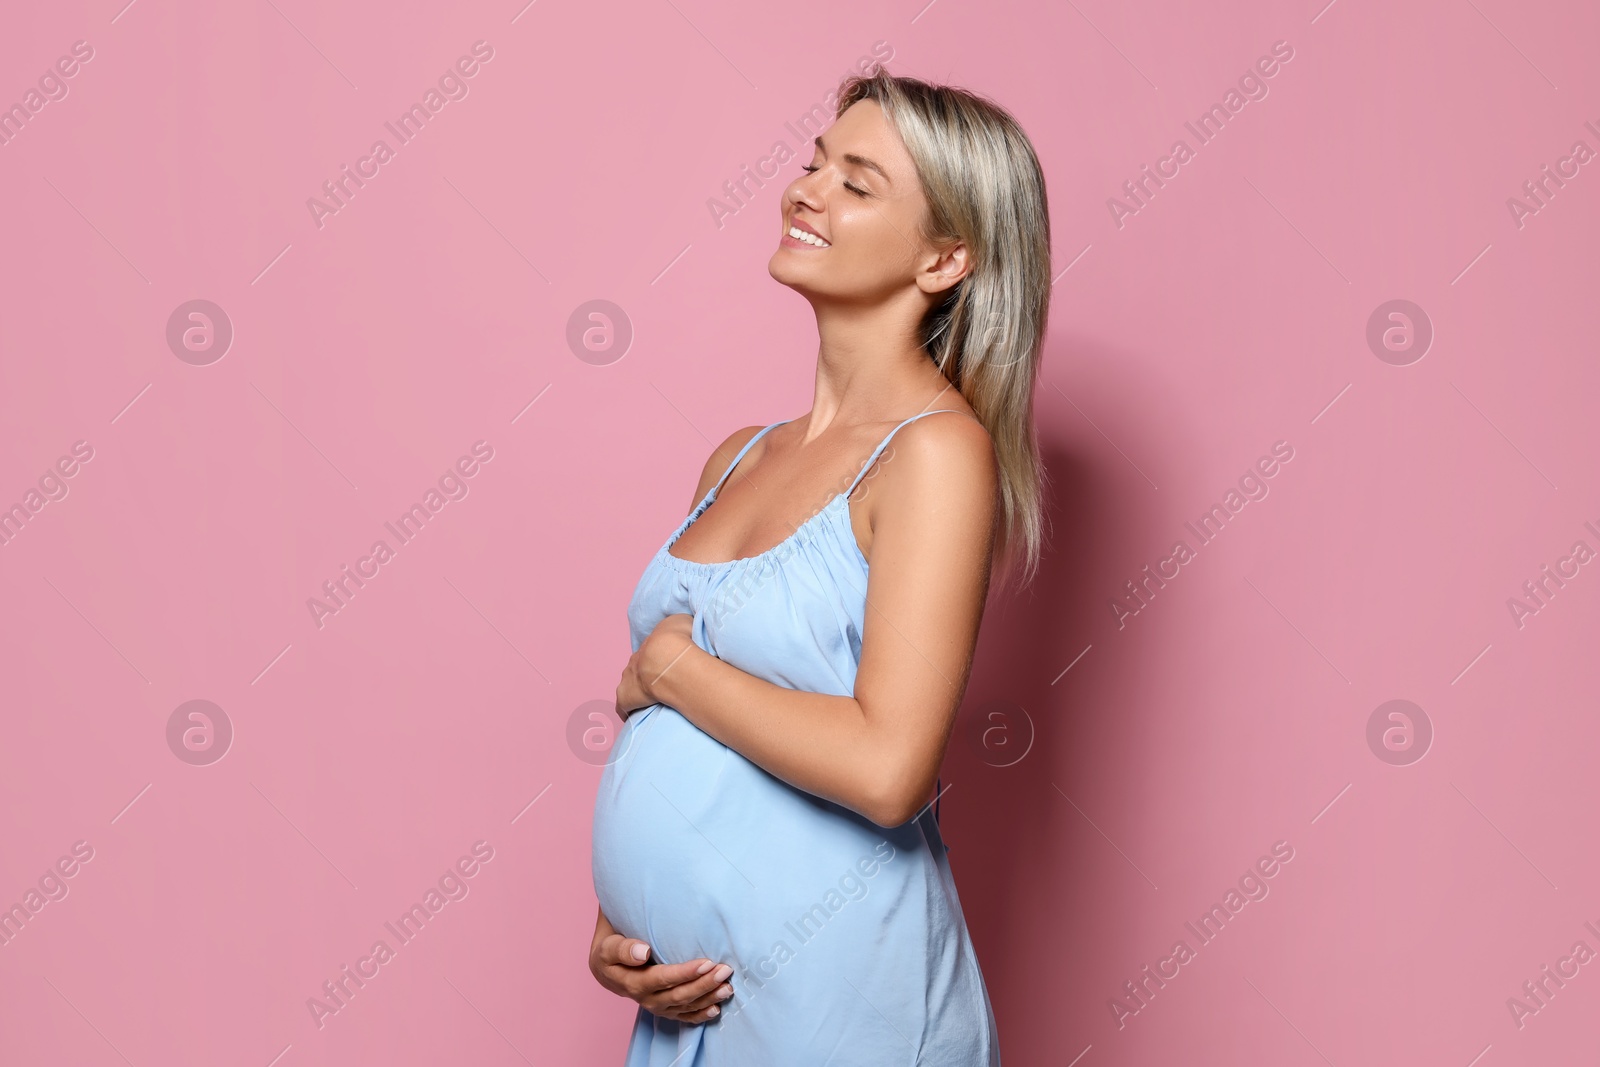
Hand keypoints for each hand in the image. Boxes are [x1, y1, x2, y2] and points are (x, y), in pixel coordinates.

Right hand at [589, 918, 734, 1023]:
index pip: (664, 979)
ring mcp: (657, 1006)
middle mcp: (647, 999)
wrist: (606, 968)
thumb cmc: (610, 950)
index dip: (686, 973)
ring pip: (685, 1006)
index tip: (707, 963)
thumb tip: (643, 952)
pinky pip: (684, 1016)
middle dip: (704, 984)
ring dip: (708, 998)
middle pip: (680, 995)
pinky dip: (700, 1014)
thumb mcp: (609, 947)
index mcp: (633, 982)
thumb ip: (623, 949)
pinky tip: (716, 1009)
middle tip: (725, 970)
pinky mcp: (665, 1009)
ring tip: (728, 988)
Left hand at [616, 614, 695, 720]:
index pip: (651, 654)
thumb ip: (686, 629)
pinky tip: (635, 717)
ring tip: (652, 702)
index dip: (659, 662)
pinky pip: (623, 705)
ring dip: (638, 692)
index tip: (667, 669)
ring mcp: (628, 678)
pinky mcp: (626, 696)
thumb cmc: (680, 638)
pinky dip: (627, 710)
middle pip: (638, 669)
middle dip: (647, 676)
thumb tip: (691, 633)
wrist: (667, 654)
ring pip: (629, 685)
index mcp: (650, 646)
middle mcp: (636, 660)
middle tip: (662, 685)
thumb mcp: (686, 623)